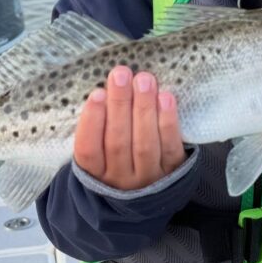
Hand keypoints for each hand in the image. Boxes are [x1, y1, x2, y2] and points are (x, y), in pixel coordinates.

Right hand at [73, 66, 185, 189]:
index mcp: (95, 173)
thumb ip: (101, 124)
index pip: (88, 149)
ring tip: (144, 80)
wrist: (153, 188)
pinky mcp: (173, 171)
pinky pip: (170, 147)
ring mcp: (147, 177)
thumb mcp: (101, 147)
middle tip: (121, 75)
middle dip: (119, 105)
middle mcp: (120, 179)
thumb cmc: (119, 155)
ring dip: (144, 108)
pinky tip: (165, 98)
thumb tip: (108, 88)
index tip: (97, 93)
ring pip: (144, 144)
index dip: (91, 122)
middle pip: (117, 142)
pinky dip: (167, 122)